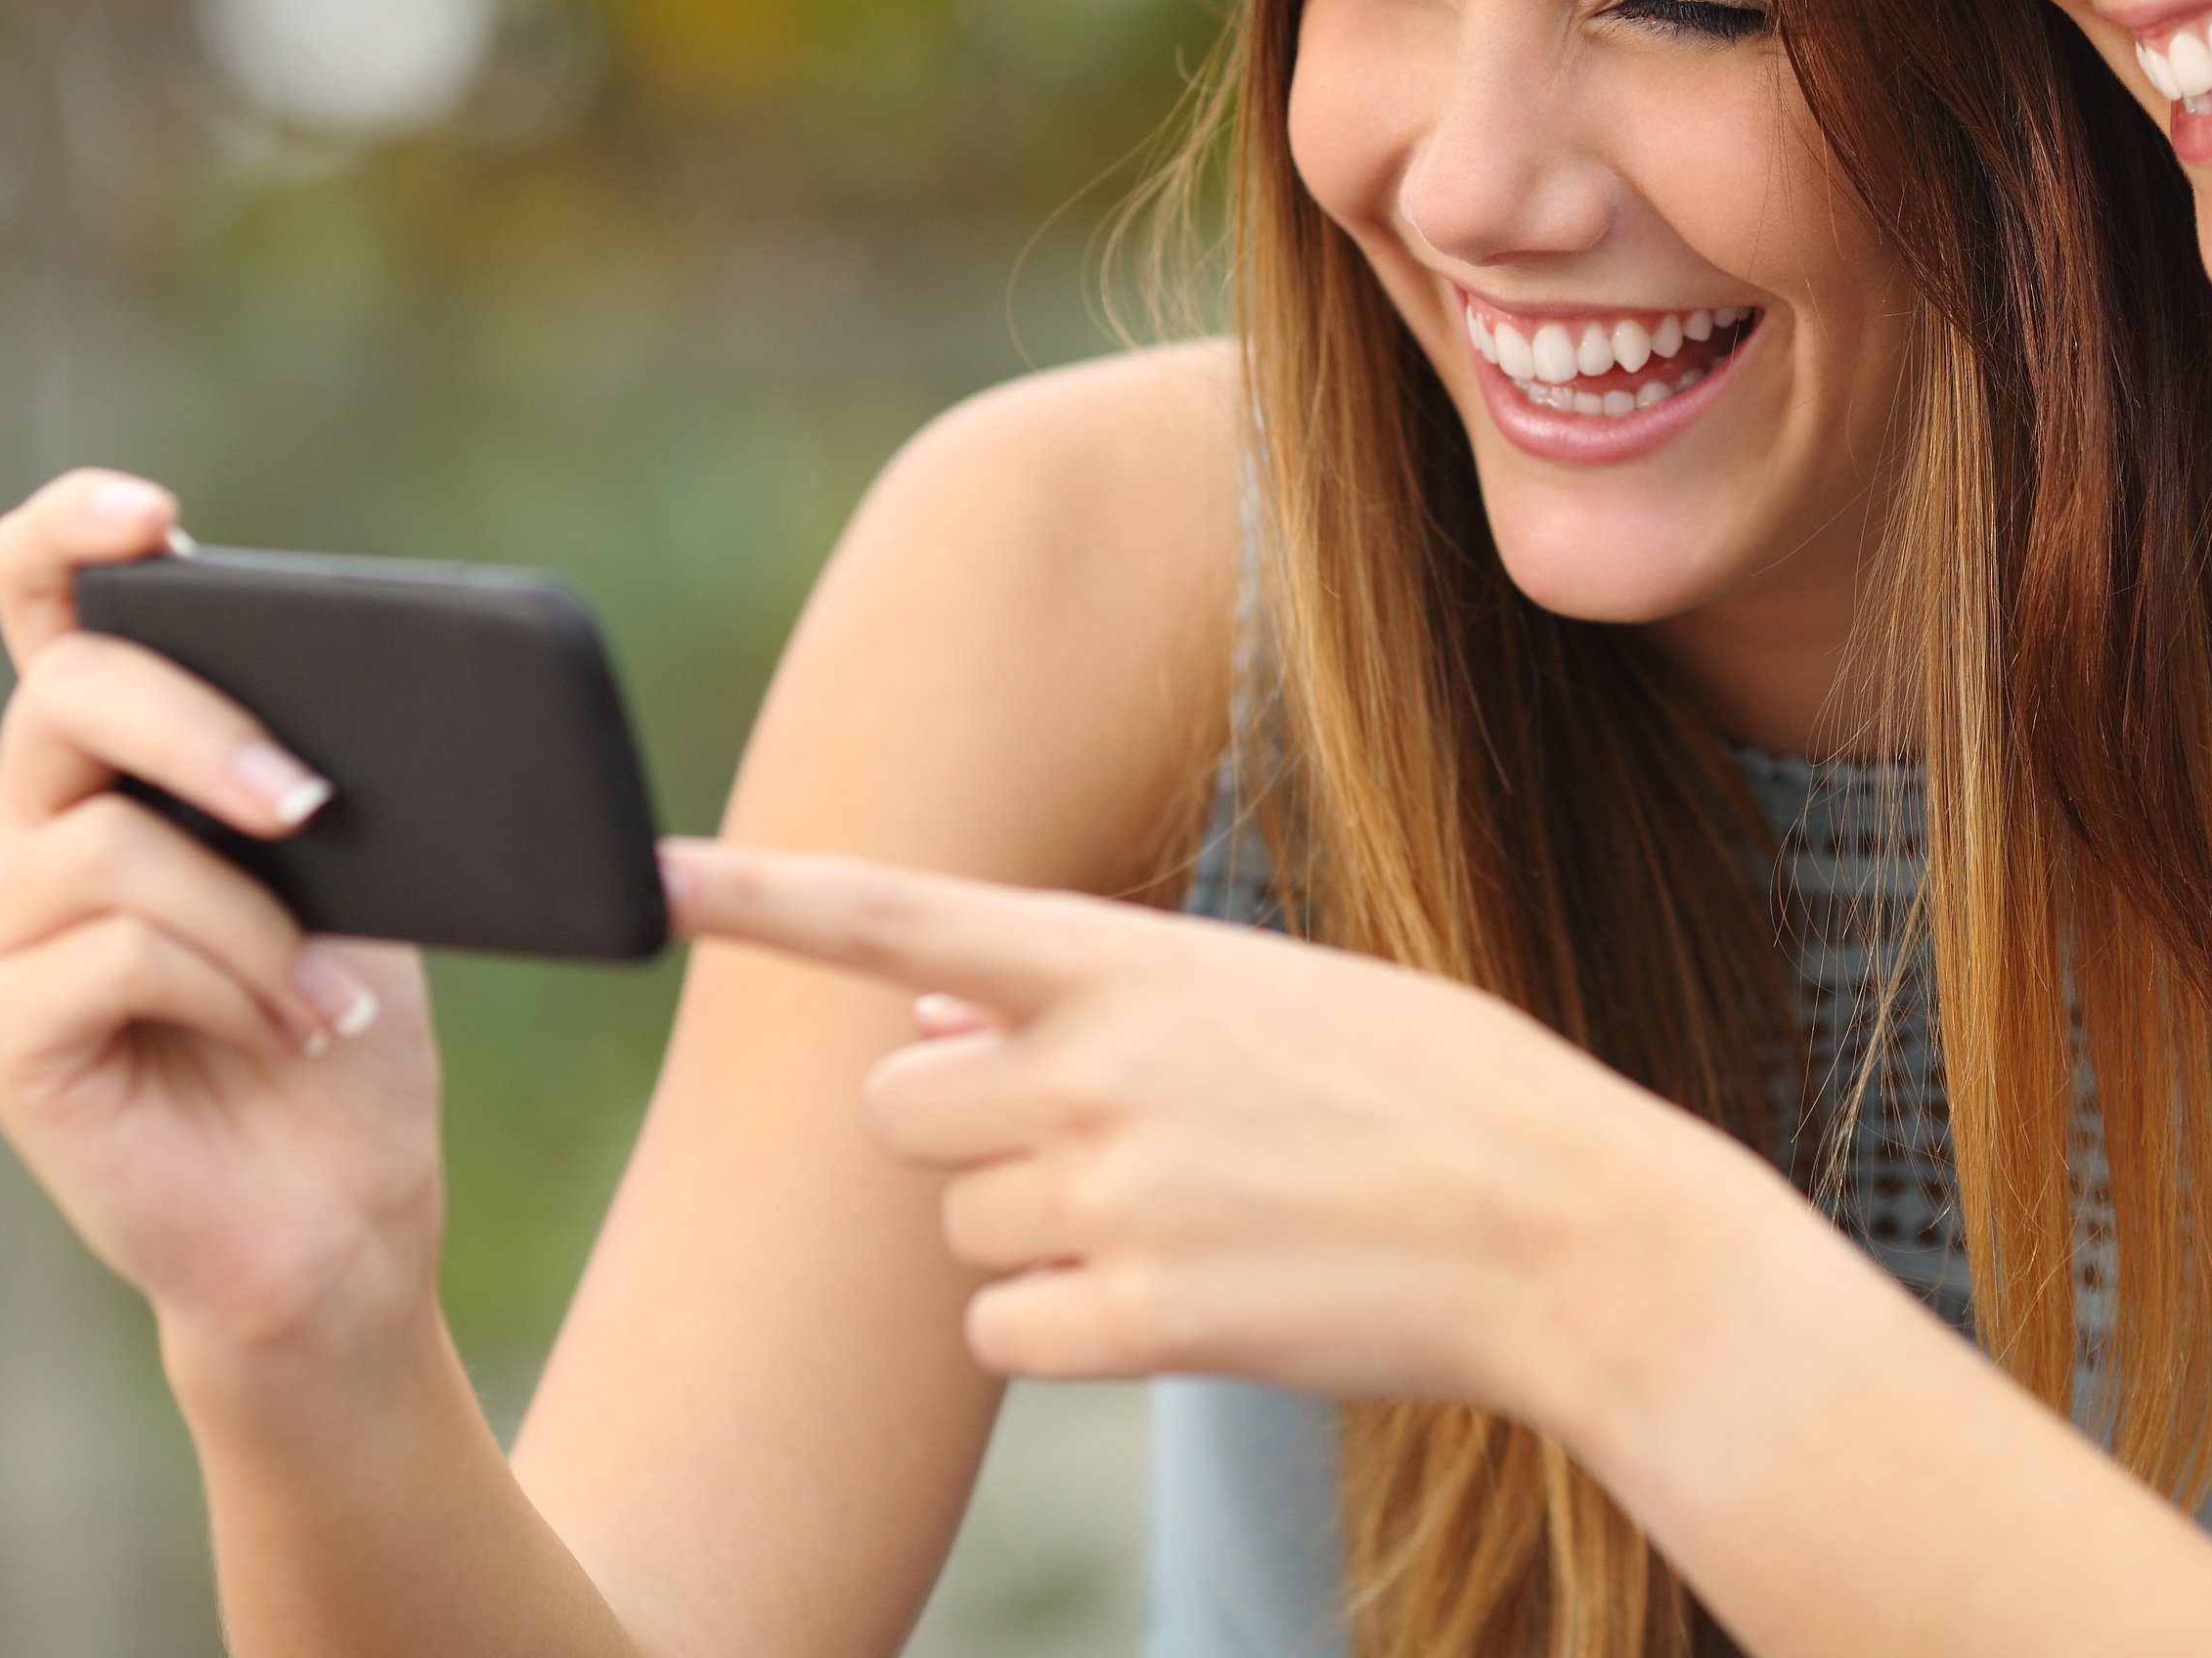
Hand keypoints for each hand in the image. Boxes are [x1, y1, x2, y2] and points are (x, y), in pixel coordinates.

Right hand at [0, 471, 443, 1377]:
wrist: (339, 1212)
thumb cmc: (344, 1025)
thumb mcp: (361, 866)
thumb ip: (318, 769)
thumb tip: (379, 689)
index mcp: (109, 761)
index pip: (39, 598)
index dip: (71, 533)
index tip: (153, 518)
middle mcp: (20, 826)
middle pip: (67, 694)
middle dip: (206, 729)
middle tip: (317, 806)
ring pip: (106, 842)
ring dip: (252, 918)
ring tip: (324, 995)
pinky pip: (104, 948)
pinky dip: (224, 985)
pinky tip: (282, 1032)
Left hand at [658, 841, 1789, 1428]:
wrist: (1565, 1227)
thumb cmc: (1427, 1089)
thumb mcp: (1264, 992)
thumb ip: (1092, 993)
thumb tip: (931, 1006)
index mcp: (1131, 958)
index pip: (902, 914)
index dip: (761, 897)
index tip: (645, 879)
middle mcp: (1098, 1066)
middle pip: (901, 1110)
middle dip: (964, 1131)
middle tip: (1095, 1142)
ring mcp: (1116, 1195)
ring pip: (955, 1230)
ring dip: (1034, 1234)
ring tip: (1191, 1216)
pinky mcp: (1143, 1321)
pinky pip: (1005, 1334)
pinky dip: (1067, 1329)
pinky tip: (1188, 1296)